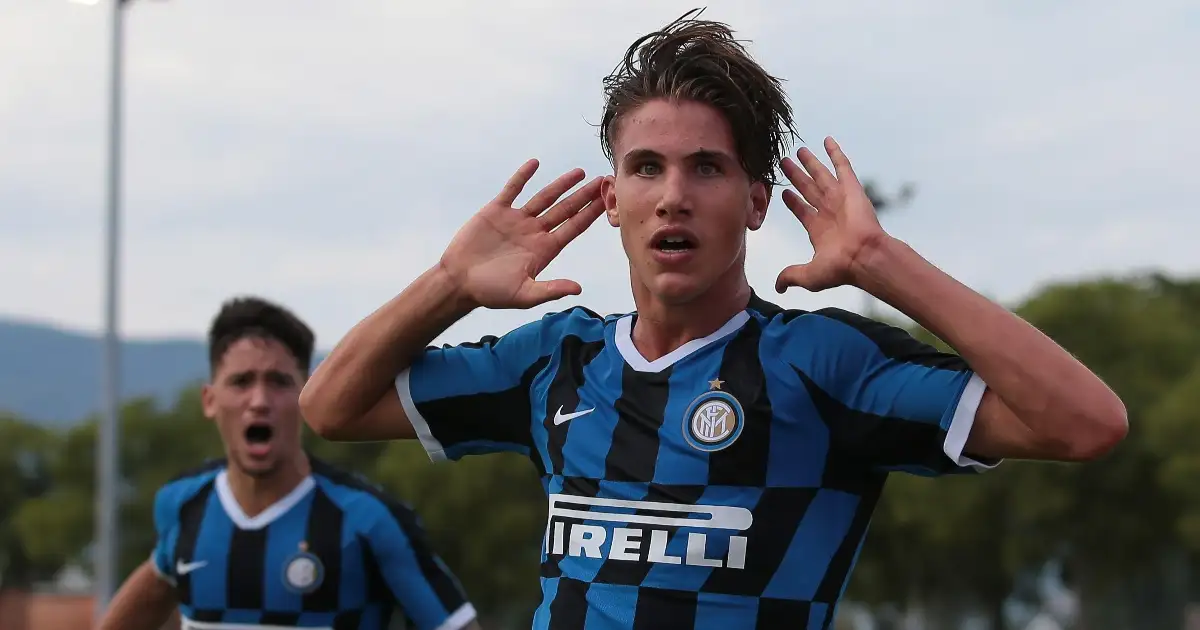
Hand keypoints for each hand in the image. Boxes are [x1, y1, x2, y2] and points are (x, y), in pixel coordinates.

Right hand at [439, 159, 604, 309]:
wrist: (458, 281)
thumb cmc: (491, 292)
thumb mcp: (524, 295)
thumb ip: (550, 290)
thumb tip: (578, 289)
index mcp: (544, 250)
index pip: (573, 228)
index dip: (590, 214)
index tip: (607, 201)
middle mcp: (534, 232)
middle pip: (565, 210)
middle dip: (584, 196)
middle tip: (603, 181)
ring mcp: (516, 220)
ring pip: (543, 197)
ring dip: (561, 184)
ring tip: (580, 172)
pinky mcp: (496, 211)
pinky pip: (512, 189)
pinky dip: (523, 176)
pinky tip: (535, 164)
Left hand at [775, 137, 889, 292]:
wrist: (863, 256)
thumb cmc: (840, 268)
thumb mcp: (808, 275)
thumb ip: (791, 276)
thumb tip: (777, 286)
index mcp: (819, 230)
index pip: (802, 210)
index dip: (792, 202)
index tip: (784, 193)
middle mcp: (828, 212)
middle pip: (808, 189)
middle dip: (796, 177)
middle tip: (784, 163)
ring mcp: (840, 199)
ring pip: (821, 176)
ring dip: (810, 163)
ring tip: (798, 151)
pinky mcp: (851, 188)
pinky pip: (842, 166)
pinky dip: (835, 153)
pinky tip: (826, 140)